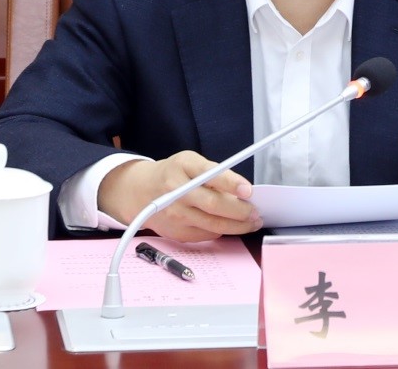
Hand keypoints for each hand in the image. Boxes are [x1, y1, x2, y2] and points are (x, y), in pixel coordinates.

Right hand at [97, 151, 261, 241]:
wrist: (141, 192)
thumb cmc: (174, 174)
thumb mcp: (191, 162)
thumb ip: (214, 173)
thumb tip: (243, 191)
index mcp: (183, 166)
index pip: (210, 175)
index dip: (232, 183)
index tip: (248, 190)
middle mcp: (176, 191)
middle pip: (214, 205)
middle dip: (241, 211)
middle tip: (256, 212)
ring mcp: (175, 214)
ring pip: (214, 225)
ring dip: (238, 226)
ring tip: (252, 222)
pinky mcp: (176, 232)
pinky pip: (207, 235)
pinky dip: (222, 231)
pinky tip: (231, 226)